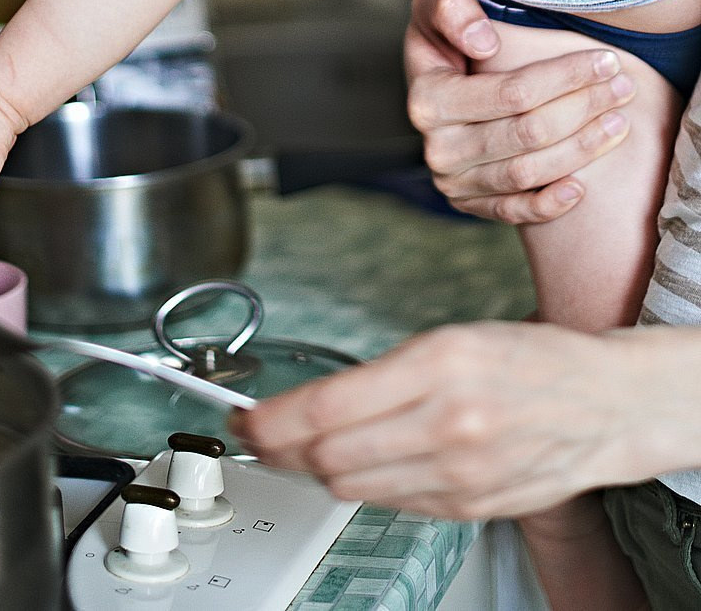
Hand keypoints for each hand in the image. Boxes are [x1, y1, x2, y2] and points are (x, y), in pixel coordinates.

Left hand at [233, 321, 648, 519]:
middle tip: (259, 435)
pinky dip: (366, 487)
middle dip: (281, 449)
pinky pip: (392, 505)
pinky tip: (363, 464)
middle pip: (329, 457)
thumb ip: (380, 377)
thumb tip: (310, 408)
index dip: (271, 421)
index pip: (327, 408)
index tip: (244, 420)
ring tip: (301, 450)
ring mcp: (461, 473)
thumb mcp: (449, 341)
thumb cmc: (529, 362)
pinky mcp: (470, 507)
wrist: (604, 404)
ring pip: (353, 486)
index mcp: (439, 366)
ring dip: (316, 471)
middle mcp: (449, 424)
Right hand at [406, 0, 635, 223]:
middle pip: (528, 133)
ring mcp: (451, 180)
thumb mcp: (437, 4)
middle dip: (584, 109)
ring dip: (581, 149)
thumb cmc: (446, 33)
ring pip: (527, 173)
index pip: (512, 93)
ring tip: (620, 123)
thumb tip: (484, 42)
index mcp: (428, 99)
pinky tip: (582, 187)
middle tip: (624, 87)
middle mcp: (437, 146)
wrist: (433, 75)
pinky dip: (548, 205)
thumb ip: (451, 9)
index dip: (565, 78)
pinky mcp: (466, 202)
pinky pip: (511, 212)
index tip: (606, 60)